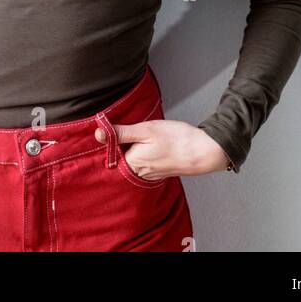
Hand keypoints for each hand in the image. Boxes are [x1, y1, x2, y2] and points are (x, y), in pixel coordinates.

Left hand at [95, 118, 230, 177]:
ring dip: (136, 146)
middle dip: (126, 141)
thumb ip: (121, 132)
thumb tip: (98, 133)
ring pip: (134, 156)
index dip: (113, 136)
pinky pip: (144, 161)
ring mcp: (148, 174)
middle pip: (122, 154)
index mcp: (131, 163)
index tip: (120, 127)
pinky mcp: (157, 172)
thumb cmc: (176, 139)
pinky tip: (155, 144)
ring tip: (149, 137)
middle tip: (139, 130)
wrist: (202, 151)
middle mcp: (138, 173)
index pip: (111, 149)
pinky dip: (146, 152)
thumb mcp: (145, 130)